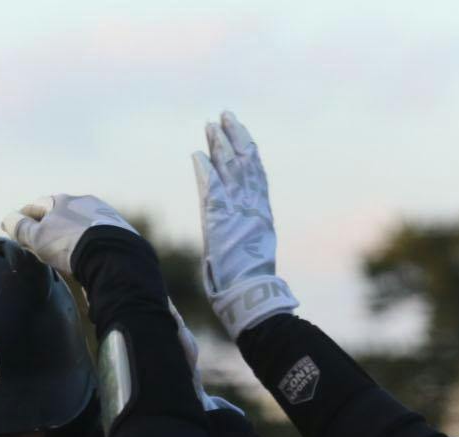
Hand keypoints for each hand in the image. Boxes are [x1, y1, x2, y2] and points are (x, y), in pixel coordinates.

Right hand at [0, 194, 134, 275]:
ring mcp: (102, 215)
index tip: (14, 225)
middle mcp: (83, 202)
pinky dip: (86, 240)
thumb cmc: (69, 244)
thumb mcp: (37, 237)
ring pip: (79, 221)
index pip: (35, 206)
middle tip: (37, 237)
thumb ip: (20, 227)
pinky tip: (84, 251)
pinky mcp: (119, 231)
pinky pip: (95, 234)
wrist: (112, 256)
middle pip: (58, 212)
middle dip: (47, 222)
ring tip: (62, 246)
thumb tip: (7, 218)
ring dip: (68, 231)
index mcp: (61, 200)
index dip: (22, 216)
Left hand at [192, 112, 298, 336]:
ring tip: (211, 125)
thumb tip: (241, 235)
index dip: (247, 151)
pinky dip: (205, 173)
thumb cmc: (249, 285)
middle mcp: (252, 208)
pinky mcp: (221, 224)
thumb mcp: (250, 253)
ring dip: (219, 147)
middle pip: (244, 164)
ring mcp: (238, 214)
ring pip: (230, 171)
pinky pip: (212, 192)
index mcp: (261, 214)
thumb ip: (246, 236)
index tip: (239, 132)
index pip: (255, 175)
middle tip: (224, 117)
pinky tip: (197, 155)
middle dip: (234, 138)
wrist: (251, 297)